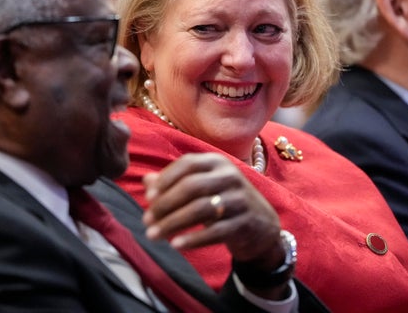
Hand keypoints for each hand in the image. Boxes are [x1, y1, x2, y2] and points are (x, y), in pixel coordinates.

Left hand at [142, 152, 283, 268]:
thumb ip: (175, 181)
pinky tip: (176, 245)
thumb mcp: (203, 186)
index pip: (187, 164)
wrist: (262, 225)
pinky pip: (215, 231)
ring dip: (173, 223)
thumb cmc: (224, 201)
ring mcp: (239, 199)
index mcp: (217, 162)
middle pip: (191, 187)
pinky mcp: (244, 223)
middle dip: (165, 204)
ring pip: (200, 209)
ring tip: (153, 235)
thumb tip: (147, 181)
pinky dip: (193, 239)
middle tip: (146, 220)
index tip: (148, 197)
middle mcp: (230, 176)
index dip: (165, 179)